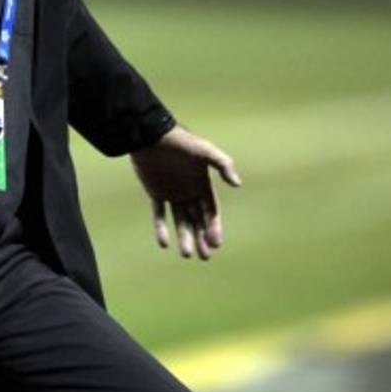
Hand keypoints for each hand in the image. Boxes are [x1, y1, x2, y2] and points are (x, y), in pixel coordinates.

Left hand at [130, 125, 241, 259]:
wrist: (152, 135)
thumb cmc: (181, 142)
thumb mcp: (204, 151)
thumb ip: (223, 165)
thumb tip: (238, 184)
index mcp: (203, 185)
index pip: (211, 212)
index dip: (214, 228)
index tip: (215, 243)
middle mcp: (190, 192)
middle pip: (198, 221)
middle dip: (202, 238)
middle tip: (204, 256)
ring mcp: (173, 193)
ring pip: (180, 221)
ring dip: (184, 237)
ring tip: (187, 254)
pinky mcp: (156, 193)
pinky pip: (159, 214)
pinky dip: (161, 228)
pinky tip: (164, 243)